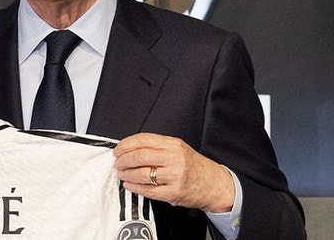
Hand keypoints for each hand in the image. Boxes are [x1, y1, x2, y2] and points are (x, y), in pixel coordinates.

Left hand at [114, 133, 234, 212]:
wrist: (215, 184)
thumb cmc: (195, 166)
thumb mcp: (178, 148)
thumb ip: (157, 146)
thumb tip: (130, 148)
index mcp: (173, 145)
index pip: (143, 140)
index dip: (125, 145)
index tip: (118, 149)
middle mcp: (174, 159)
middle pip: (139, 156)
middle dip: (123, 160)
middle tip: (118, 162)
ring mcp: (174, 176)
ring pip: (141, 174)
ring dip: (127, 174)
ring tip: (122, 174)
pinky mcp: (174, 193)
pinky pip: (148, 191)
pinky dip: (135, 188)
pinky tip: (130, 185)